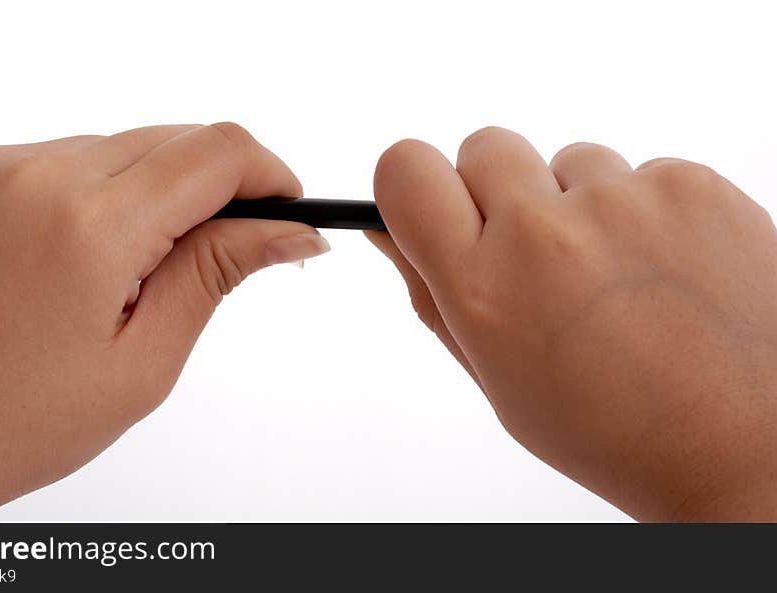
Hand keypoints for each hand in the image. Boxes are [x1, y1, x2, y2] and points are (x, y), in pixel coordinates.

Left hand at [0, 123, 329, 520]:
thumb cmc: (15, 421)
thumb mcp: (144, 360)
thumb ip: (218, 274)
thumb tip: (288, 231)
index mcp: (89, 229)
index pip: (216, 153)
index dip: (268, 173)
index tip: (285, 208)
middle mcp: (33, 176)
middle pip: (172, 141)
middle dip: (215, 188)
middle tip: (217, 254)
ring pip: (119, 147)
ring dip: (150, 193)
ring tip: (128, 273)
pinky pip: (60, 156)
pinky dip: (92, 192)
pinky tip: (78, 255)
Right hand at [367, 128, 776, 520]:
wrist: (743, 448)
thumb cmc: (612, 430)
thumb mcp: (497, 377)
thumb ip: (431, 294)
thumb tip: (387, 231)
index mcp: (481, 287)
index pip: (406, 169)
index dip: (413, 182)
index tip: (435, 203)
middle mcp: (544, 232)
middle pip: (486, 145)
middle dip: (499, 190)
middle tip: (537, 251)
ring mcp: (624, 200)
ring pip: (570, 160)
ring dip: (579, 204)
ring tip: (617, 276)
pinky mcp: (691, 186)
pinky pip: (640, 172)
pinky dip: (644, 211)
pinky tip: (664, 271)